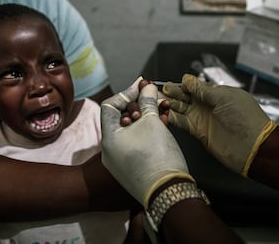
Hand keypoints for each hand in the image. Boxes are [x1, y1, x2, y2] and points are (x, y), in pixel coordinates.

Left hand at [101, 77, 193, 207]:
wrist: (170, 192)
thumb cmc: (158, 158)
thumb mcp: (152, 122)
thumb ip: (148, 101)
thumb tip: (147, 88)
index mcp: (108, 139)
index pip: (110, 106)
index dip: (127, 92)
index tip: (142, 86)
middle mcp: (110, 151)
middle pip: (121, 118)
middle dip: (139, 104)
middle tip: (153, 96)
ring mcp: (120, 161)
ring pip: (131, 131)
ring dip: (146, 117)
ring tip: (161, 109)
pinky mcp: (131, 168)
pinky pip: (136, 143)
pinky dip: (146, 132)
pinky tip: (161, 123)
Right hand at [162, 74, 276, 175]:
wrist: (253, 147)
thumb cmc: (245, 118)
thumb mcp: (224, 97)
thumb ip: (203, 89)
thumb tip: (187, 79)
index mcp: (216, 93)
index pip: (194, 86)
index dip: (181, 84)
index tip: (166, 83)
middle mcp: (207, 105)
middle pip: (185, 96)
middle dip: (171, 92)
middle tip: (156, 90)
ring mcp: (202, 118)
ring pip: (180, 108)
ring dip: (169, 104)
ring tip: (155, 100)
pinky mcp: (198, 131)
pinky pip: (181, 122)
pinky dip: (171, 117)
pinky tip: (163, 114)